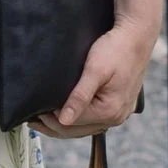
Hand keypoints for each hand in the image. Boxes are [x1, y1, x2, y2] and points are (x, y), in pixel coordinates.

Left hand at [35, 14, 158, 139]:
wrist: (136, 36)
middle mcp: (117, 117)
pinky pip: (94, 120)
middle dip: (53, 127)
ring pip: (85, 128)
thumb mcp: (95, 70)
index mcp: (110, 111)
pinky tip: (65, 115)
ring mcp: (119, 113)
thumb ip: (80, 97)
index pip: (72, 124)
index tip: (34, 113)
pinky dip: (78, 119)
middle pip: (78, 131)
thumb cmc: (116, 49)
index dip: (50, 120)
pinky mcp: (119, 105)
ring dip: (64, 125)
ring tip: (42, 120)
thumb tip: (64, 120)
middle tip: (32, 120)